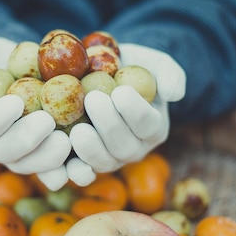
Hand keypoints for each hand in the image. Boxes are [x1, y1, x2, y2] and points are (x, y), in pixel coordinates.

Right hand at [0, 38, 71, 186]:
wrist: (21, 68)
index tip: (15, 102)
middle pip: (5, 152)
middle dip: (26, 140)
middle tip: (47, 121)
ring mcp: (19, 157)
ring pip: (29, 166)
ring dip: (47, 158)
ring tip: (65, 141)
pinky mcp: (44, 159)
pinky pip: (52, 173)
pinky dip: (67, 172)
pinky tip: (82, 166)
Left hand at [69, 43, 185, 178]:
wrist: (103, 74)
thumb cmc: (131, 67)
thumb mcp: (154, 62)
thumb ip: (169, 74)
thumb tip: (174, 94)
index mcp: (154, 127)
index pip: (148, 125)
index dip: (135, 111)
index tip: (120, 92)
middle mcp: (134, 148)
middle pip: (124, 147)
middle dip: (109, 125)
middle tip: (93, 99)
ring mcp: (109, 159)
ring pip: (103, 162)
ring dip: (90, 148)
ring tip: (77, 129)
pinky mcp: (84, 162)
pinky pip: (80, 172)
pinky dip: (71, 169)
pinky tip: (61, 156)